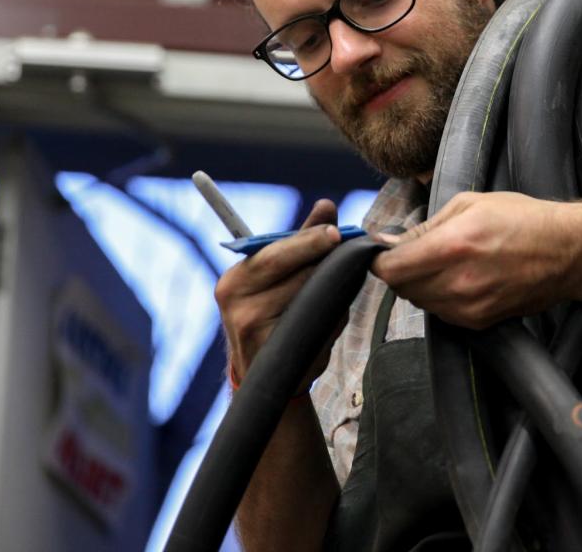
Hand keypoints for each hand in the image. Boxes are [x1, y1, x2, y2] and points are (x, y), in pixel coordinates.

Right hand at [215, 199, 343, 389]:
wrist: (265, 376)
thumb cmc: (275, 317)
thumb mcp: (282, 278)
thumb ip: (303, 242)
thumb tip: (326, 205)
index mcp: (235, 278)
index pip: (273, 253)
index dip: (306, 241)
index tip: (334, 232)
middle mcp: (233, 301)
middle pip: (285, 272)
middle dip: (319, 257)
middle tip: (348, 246)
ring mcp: (248, 328)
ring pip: (302, 297)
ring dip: (329, 289)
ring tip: (344, 283)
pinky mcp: (268, 351)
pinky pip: (310, 325)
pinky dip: (328, 318)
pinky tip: (335, 314)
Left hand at [371, 192, 577, 329]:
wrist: (566, 251)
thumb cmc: (523, 220)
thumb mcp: (469, 204)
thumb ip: (424, 227)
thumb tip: (389, 242)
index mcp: (451, 246)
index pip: (390, 269)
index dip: (381, 261)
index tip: (384, 252)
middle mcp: (456, 282)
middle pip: (401, 288)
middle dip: (401, 271)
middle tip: (416, 254)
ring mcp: (468, 307)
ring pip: (420, 302)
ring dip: (421, 285)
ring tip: (444, 264)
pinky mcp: (479, 321)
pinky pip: (442, 313)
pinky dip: (441, 298)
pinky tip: (460, 279)